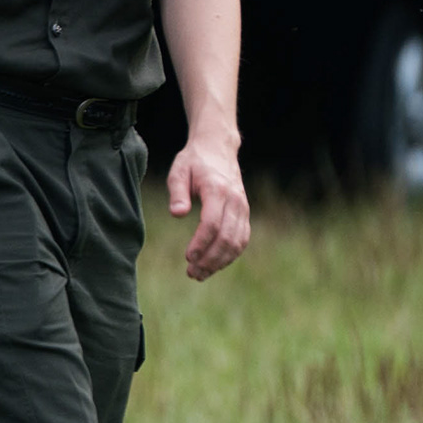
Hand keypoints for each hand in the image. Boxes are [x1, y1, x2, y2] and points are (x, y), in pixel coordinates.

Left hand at [167, 135, 251, 279]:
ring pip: (237, 242)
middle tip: (192, 273)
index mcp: (218, 190)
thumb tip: (177, 214)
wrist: (218, 148)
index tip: (188, 258)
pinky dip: (230, 255)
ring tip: (200, 274)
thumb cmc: (194, 161)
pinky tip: (214, 265)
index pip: (212, 224)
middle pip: (226, 237)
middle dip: (210, 259)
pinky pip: (242, 239)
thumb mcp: (178, 171)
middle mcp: (235, 200)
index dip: (201, 243)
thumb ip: (177, 193)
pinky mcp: (245, 213)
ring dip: (220, 261)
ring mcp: (243, 207)